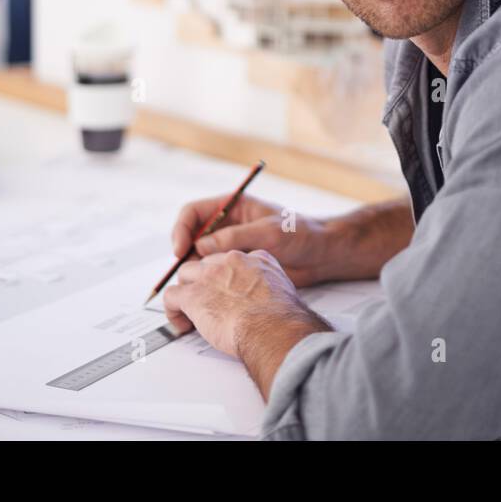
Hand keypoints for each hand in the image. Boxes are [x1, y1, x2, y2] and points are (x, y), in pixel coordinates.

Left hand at [162, 249, 323, 359]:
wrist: (273, 329)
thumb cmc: (282, 319)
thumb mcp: (286, 293)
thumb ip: (273, 290)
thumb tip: (270, 304)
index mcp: (256, 259)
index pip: (233, 261)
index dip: (227, 277)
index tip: (228, 293)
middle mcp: (231, 261)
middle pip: (207, 264)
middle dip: (204, 283)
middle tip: (208, 304)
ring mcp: (210, 276)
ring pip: (185, 274)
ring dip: (186, 292)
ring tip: (190, 313)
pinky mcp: (193, 295)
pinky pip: (172, 296)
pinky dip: (173, 311)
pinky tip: (182, 324)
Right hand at [170, 193, 330, 287]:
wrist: (321, 255)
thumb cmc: (300, 234)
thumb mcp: (269, 232)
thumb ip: (236, 237)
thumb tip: (201, 246)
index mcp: (232, 206)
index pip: (194, 212)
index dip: (182, 229)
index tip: (180, 249)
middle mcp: (226, 225)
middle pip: (191, 235)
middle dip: (182, 253)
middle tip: (181, 275)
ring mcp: (230, 245)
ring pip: (198, 256)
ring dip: (191, 270)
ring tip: (190, 289)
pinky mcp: (235, 265)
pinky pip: (212, 271)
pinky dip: (205, 281)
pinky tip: (205, 295)